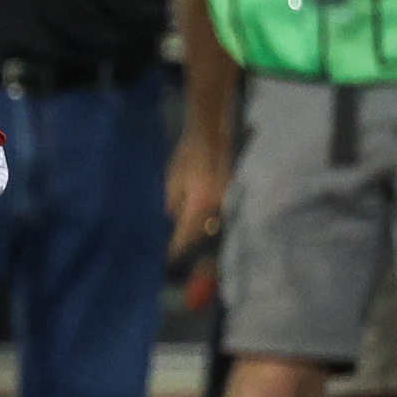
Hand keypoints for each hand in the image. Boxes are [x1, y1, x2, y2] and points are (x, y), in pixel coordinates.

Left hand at [165, 122, 230, 264]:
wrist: (211, 136)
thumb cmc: (186, 156)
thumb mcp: (172, 181)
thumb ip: (172, 205)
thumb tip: (171, 223)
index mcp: (200, 204)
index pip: (186, 234)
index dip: (176, 248)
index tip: (166, 260)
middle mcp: (216, 208)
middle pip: (200, 234)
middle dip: (186, 244)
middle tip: (170, 252)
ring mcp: (226, 203)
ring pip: (209, 226)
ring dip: (195, 234)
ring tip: (179, 240)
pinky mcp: (229, 197)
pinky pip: (216, 216)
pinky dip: (204, 222)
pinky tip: (193, 223)